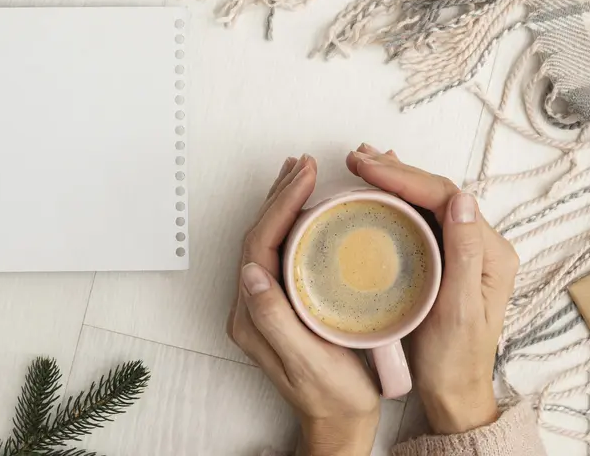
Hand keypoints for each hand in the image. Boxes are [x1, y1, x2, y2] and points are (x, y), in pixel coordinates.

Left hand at [227, 155, 380, 455]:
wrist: (340, 425)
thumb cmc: (333, 397)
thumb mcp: (308, 362)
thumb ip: (275, 319)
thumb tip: (249, 273)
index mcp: (252, 316)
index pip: (260, 245)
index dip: (280, 206)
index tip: (305, 177)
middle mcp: (252, 305)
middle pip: (260, 235)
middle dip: (280, 195)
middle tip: (304, 163)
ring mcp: (267, 302)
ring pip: (270, 238)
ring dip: (284, 203)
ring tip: (301, 172)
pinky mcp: (284, 302)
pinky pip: (283, 250)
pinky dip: (294, 221)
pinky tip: (308, 207)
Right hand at [346, 145, 520, 435]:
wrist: (454, 394)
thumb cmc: (454, 361)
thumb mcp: (458, 310)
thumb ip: (463, 253)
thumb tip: (462, 199)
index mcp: (490, 252)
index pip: (446, 197)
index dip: (406, 177)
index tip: (368, 167)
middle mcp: (482, 245)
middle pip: (437, 193)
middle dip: (397, 171)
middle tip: (356, 157)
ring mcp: (463, 250)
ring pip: (428, 201)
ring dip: (395, 180)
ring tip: (363, 162)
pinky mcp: (446, 259)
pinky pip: (422, 218)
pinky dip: (397, 199)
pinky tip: (379, 188)